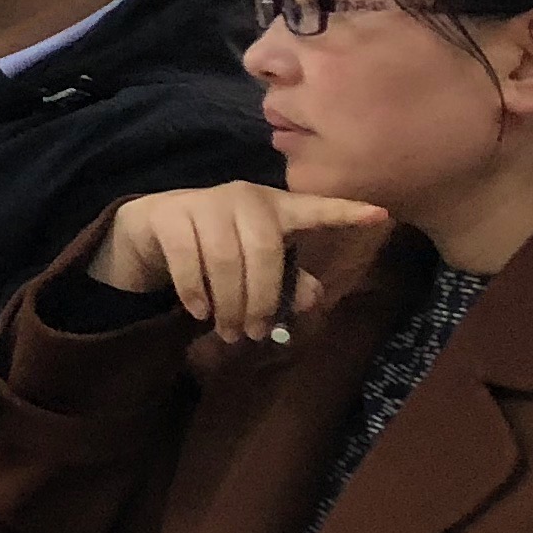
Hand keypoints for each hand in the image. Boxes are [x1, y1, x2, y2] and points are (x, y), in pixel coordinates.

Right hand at [86, 181, 393, 347]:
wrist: (151, 227)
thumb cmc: (216, 246)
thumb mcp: (255, 263)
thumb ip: (287, 281)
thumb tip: (312, 300)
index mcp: (275, 207)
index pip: (314, 209)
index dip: (345, 212)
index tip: (380, 216)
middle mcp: (243, 198)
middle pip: (263, 252)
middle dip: (261, 299)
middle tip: (256, 334)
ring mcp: (204, 203)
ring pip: (225, 260)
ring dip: (228, 304)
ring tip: (229, 332)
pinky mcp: (170, 215)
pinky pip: (188, 261)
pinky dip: (196, 294)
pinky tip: (200, 313)